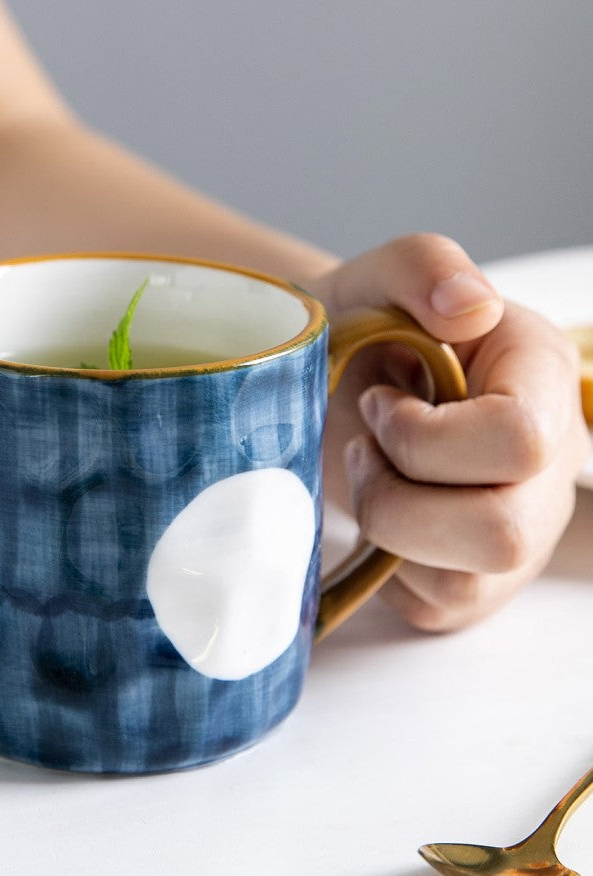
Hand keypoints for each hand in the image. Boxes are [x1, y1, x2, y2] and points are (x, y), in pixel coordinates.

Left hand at [311, 233, 590, 630]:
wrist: (332, 378)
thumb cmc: (357, 332)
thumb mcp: (377, 279)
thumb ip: (424, 267)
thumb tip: (469, 308)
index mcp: (538, 379)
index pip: (519, 442)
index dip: (425, 437)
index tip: (380, 403)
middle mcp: (548, 464)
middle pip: (500, 532)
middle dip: (399, 495)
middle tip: (365, 447)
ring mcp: (520, 529)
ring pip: (466, 581)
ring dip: (388, 526)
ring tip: (368, 473)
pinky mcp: (478, 579)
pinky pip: (436, 605)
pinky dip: (386, 565)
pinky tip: (382, 509)